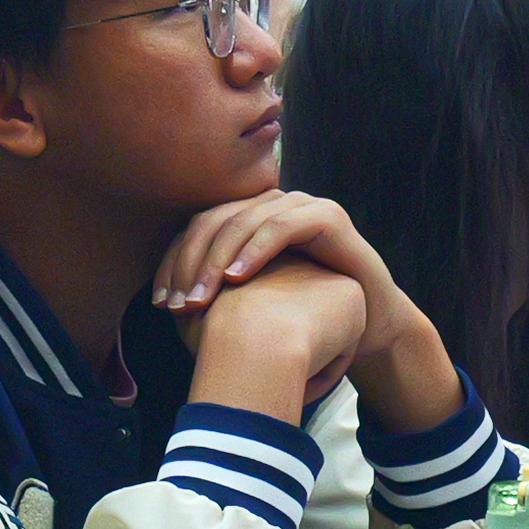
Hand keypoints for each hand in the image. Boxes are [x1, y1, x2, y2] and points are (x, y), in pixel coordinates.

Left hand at [159, 190, 448, 425]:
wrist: (368, 323)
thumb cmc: (307, 316)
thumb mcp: (253, 303)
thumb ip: (217, 294)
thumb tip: (163, 306)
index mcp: (248, 220)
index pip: (197, 229)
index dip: (173, 262)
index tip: (160, 302)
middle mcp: (270, 205)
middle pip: (213, 220)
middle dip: (189, 263)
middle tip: (177, 304)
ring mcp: (300, 206)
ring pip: (242, 221)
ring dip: (216, 260)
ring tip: (200, 298)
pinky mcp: (327, 217)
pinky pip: (280, 226)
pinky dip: (254, 250)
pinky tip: (235, 279)